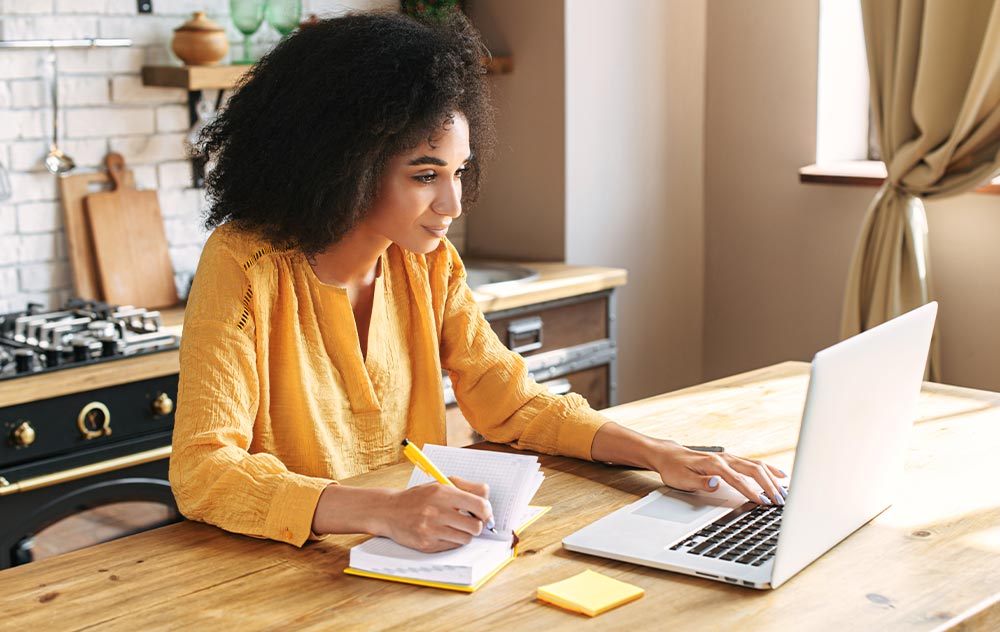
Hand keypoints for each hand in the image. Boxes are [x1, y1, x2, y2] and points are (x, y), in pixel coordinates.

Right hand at [380, 476, 493, 551]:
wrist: (389, 511)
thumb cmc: (419, 497)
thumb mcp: (441, 484)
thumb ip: (467, 487)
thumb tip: (488, 499)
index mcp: (443, 492)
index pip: (480, 505)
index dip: (487, 512)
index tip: (485, 514)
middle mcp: (437, 511)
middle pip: (476, 526)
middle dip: (476, 525)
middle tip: (469, 521)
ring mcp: (431, 529)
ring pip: (466, 538)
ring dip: (464, 534)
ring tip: (454, 527)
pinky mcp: (427, 544)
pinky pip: (452, 546)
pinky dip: (452, 541)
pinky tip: (442, 533)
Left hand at [591, 422, 787, 504]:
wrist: (668, 455)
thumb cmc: (674, 469)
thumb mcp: (681, 480)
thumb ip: (700, 483)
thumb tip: (716, 483)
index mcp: (714, 464)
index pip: (738, 480)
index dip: (752, 492)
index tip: (764, 502)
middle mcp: (725, 458)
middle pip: (754, 470)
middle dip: (769, 486)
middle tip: (781, 501)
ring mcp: (729, 457)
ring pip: (757, 465)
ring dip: (772, 478)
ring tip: (785, 492)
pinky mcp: (731, 460)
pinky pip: (754, 463)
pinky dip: (769, 469)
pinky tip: (780, 476)